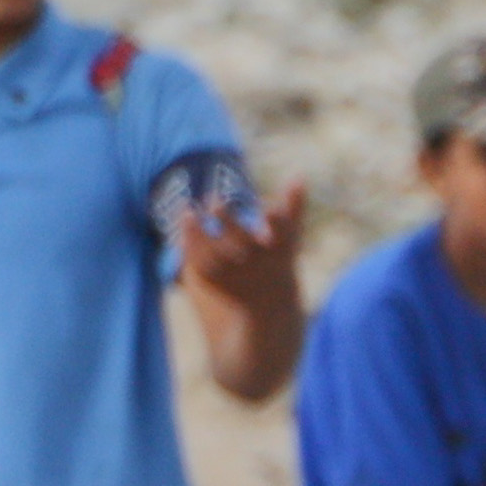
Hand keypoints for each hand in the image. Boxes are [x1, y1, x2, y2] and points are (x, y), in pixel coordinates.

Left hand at [176, 179, 303, 311]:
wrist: (267, 310)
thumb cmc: (279, 264)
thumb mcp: (290, 238)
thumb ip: (294, 207)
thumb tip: (299, 175)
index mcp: (277, 252)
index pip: (279, 233)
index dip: (274, 219)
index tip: (267, 205)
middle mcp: (257, 264)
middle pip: (240, 240)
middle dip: (227, 219)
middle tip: (215, 199)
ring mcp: (235, 274)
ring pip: (213, 251)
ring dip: (200, 228)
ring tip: (190, 209)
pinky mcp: (216, 281)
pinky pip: (198, 259)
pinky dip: (189, 238)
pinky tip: (186, 217)